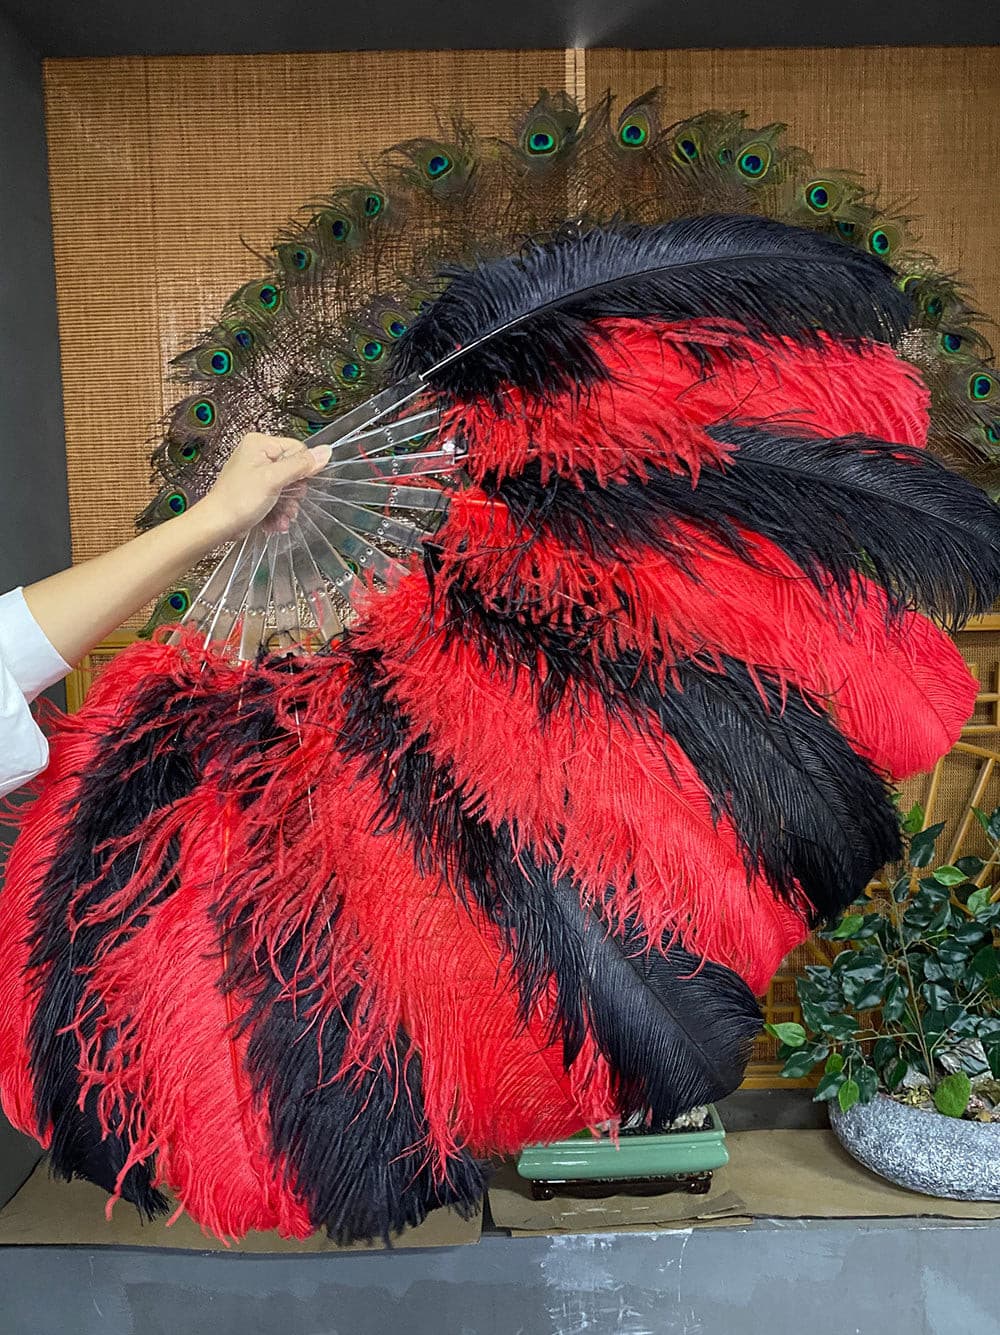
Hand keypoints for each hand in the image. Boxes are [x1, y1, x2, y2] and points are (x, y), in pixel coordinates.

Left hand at [191, 434, 331, 543]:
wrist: (216, 525)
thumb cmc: (238, 500)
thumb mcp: (273, 480)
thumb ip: (300, 465)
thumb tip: (326, 451)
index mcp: (260, 443)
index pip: (297, 449)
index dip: (302, 470)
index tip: (298, 487)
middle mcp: (257, 455)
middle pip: (293, 470)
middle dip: (294, 493)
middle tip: (288, 505)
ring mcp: (256, 473)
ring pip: (287, 487)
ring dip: (288, 506)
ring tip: (281, 518)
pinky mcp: (255, 490)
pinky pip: (277, 497)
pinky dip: (278, 511)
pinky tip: (275, 522)